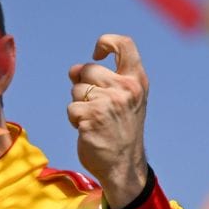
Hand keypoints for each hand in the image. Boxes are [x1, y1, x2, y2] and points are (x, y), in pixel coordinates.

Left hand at [66, 33, 149, 208]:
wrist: (123, 166)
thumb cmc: (121, 131)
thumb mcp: (125, 100)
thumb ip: (104, 80)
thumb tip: (73, 70)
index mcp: (136, 81)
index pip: (124, 44)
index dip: (106, 42)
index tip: (97, 53)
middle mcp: (125, 89)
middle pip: (88, 69)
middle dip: (84, 86)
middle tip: (98, 107)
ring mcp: (108, 102)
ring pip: (76, 89)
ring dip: (79, 105)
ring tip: (95, 121)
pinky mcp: (92, 117)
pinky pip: (71, 108)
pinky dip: (75, 120)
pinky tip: (89, 130)